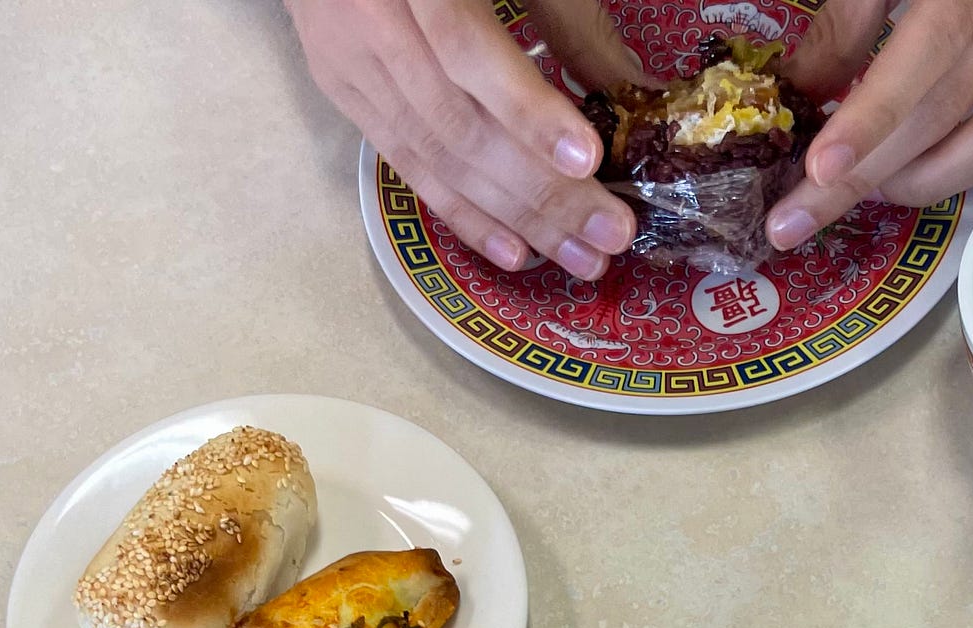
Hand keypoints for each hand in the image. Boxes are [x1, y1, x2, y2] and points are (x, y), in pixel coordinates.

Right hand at [287, 0, 644, 276]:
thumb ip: (561, 15)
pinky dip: (463, 212)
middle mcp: (371, 21)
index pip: (466, 52)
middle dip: (541, 190)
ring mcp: (349, 60)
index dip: (525, 111)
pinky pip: (406, 164)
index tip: (586, 158)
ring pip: (437, 156)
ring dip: (515, 218)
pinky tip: (514, 251)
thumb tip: (631, 88)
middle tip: (609, 234)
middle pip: (459, 125)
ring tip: (580, 258)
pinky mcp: (341, 88)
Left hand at [767, 0, 972, 247]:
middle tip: (798, 217)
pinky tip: (911, 175)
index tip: (820, 169)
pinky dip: (965, 164)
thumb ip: (850, 17)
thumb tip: (802, 93)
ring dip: (920, 180)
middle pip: (949, 102)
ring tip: (859, 192)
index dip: (873, 114)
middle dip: (867, 172)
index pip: (930, 47)